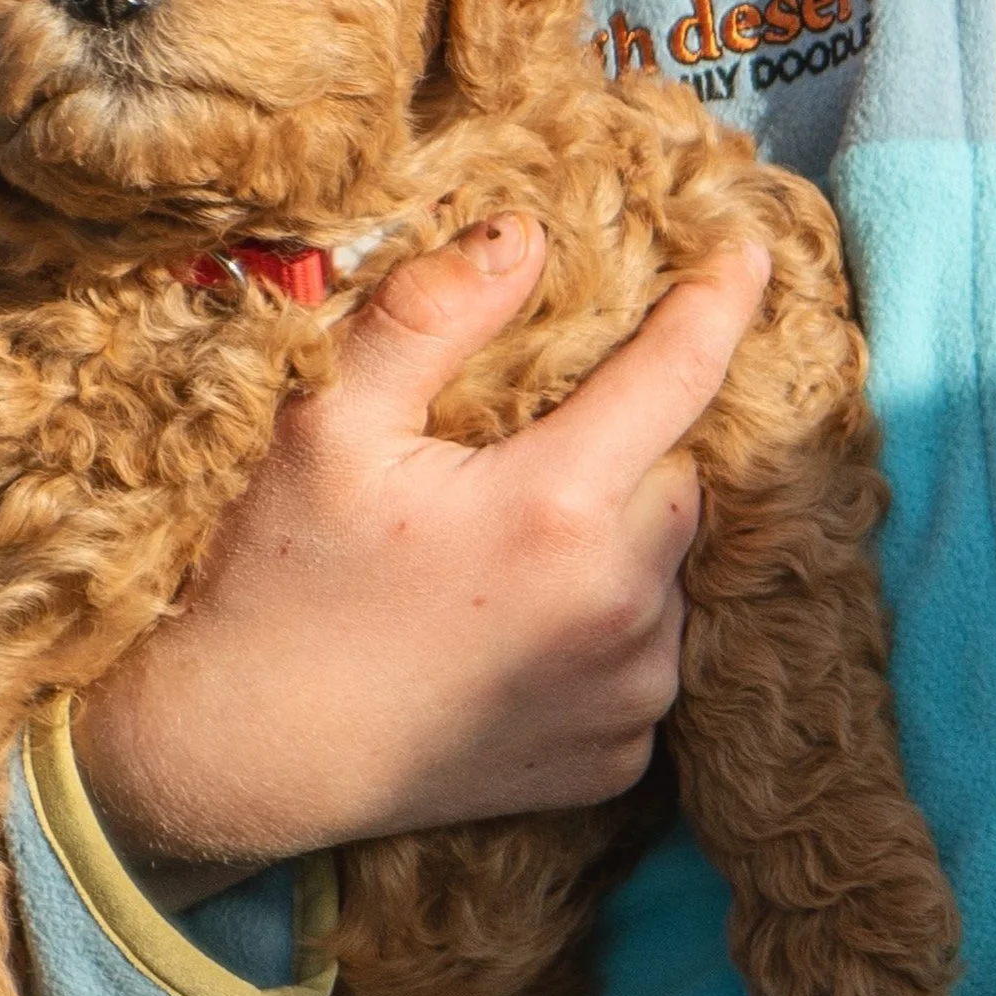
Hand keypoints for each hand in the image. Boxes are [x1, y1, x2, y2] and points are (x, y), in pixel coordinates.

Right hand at [74, 220, 770, 889]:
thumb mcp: (330, 424)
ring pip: (669, 568)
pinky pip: (645, 656)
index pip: (680, 374)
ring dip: (619, 538)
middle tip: (529, 451)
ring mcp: (627, 693)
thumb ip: (430, 316)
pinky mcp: (617, 759)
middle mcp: (619, 603)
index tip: (749, 253)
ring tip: (508, 553)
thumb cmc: (280, 579)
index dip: (719, 302)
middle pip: (678, 476)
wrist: (247, 760)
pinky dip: (605, 625)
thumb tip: (523, 235)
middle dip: (630, 446)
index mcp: (556, 505)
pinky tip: (515, 628)